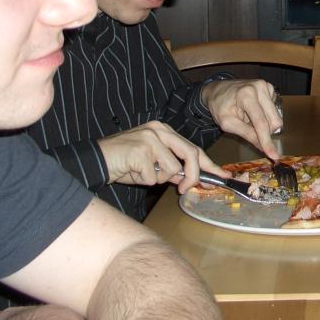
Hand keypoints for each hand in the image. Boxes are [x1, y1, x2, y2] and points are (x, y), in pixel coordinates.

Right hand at [96, 120, 229, 194]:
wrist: (95, 160)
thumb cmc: (123, 162)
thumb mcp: (151, 164)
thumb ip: (171, 168)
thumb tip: (191, 179)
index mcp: (164, 130)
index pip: (193, 148)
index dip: (209, 164)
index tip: (223, 177)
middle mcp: (160, 130)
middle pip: (190, 154)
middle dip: (192, 176)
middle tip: (184, 189)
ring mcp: (150, 138)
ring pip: (172, 169)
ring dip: (158, 178)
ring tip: (140, 172)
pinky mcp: (141, 150)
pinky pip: (154, 176)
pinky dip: (144, 180)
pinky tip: (131, 172)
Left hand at [201, 78, 281, 159]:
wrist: (218, 90)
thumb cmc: (220, 106)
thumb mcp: (227, 123)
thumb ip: (246, 134)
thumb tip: (263, 147)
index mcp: (246, 95)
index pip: (261, 123)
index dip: (267, 141)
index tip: (274, 156)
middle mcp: (260, 87)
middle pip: (274, 121)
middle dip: (265, 132)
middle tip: (249, 129)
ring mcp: (267, 86)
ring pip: (276, 117)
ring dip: (265, 124)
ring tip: (249, 120)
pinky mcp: (270, 89)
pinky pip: (274, 111)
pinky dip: (265, 116)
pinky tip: (254, 112)